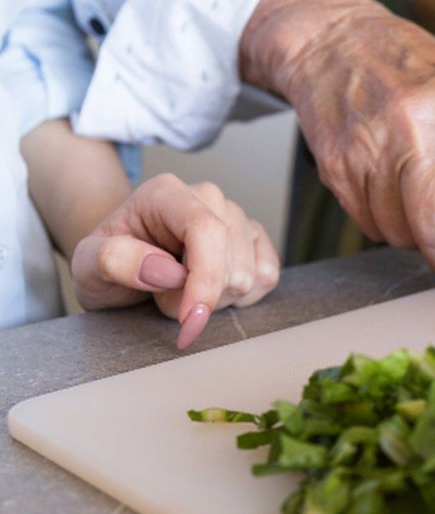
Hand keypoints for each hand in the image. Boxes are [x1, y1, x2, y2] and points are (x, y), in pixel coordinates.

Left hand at [72, 174, 279, 348]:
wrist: (119, 264)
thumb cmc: (107, 262)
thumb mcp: (86, 265)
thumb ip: (115, 260)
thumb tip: (166, 269)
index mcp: (167, 194)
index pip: (206, 230)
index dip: (205, 279)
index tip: (190, 320)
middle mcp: (208, 199)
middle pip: (231, 263)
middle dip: (199, 296)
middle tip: (162, 297)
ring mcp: (236, 218)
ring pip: (250, 276)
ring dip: (215, 300)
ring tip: (182, 292)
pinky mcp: (254, 240)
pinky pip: (268, 277)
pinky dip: (241, 297)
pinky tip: (212, 291)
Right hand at [240, 0, 434, 275]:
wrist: (334, 41)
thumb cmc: (412, 75)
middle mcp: (420, 126)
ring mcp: (373, 147)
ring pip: (401, 236)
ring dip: (413, 234)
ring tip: (413, 194)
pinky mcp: (338, 167)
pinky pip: (370, 227)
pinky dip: (383, 222)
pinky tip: (384, 187)